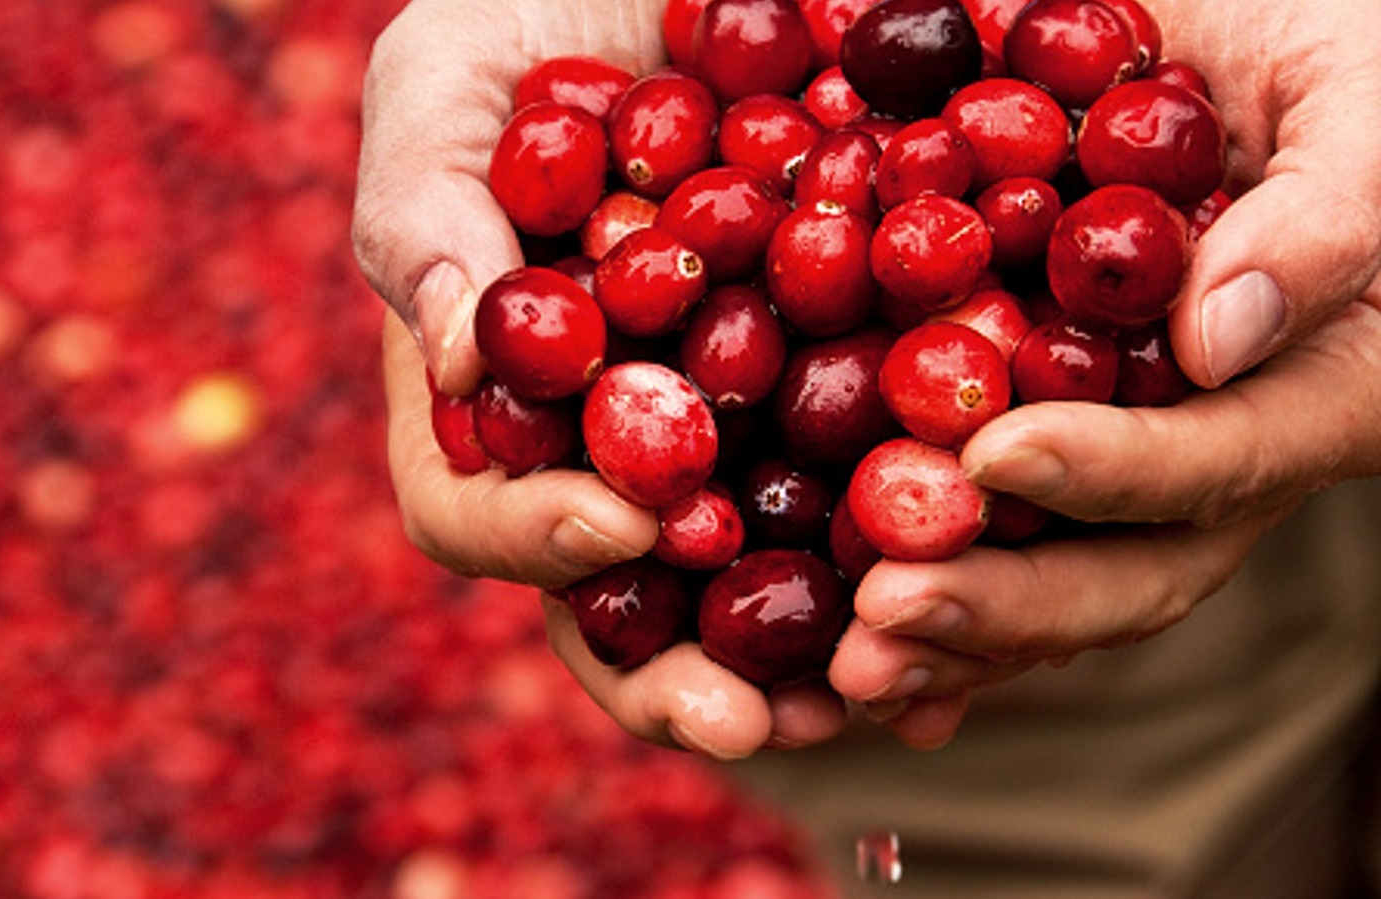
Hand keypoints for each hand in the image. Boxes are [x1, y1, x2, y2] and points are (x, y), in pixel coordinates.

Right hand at [362, 0, 854, 754]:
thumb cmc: (533, 20)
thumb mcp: (450, 80)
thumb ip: (424, 204)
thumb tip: (452, 340)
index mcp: (497, 400)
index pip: (477, 510)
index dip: (534, 537)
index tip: (620, 519)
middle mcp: (608, 446)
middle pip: (622, 600)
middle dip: (679, 673)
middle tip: (754, 718)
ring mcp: (729, 436)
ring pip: (758, 585)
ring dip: (814, 659)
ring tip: (887, 690)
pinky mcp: (850, 396)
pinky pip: (880, 503)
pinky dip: (922, 563)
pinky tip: (983, 606)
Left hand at [831, 0, 1380, 746]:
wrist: (1216, 42)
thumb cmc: (1329, 52)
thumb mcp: (1357, 104)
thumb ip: (1323, 215)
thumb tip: (1225, 335)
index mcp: (1309, 393)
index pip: (1213, 463)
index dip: (1109, 471)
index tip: (992, 453)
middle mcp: (1204, 455)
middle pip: (1115, 571)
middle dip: (1000, 606)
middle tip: (884, 621)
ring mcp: (1112, 457)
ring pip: (1031, 573)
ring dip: (935, 625)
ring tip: (836, 663)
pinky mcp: (1027, 429)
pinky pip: (966, 526)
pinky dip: (899, 575)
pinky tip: (821, 633)